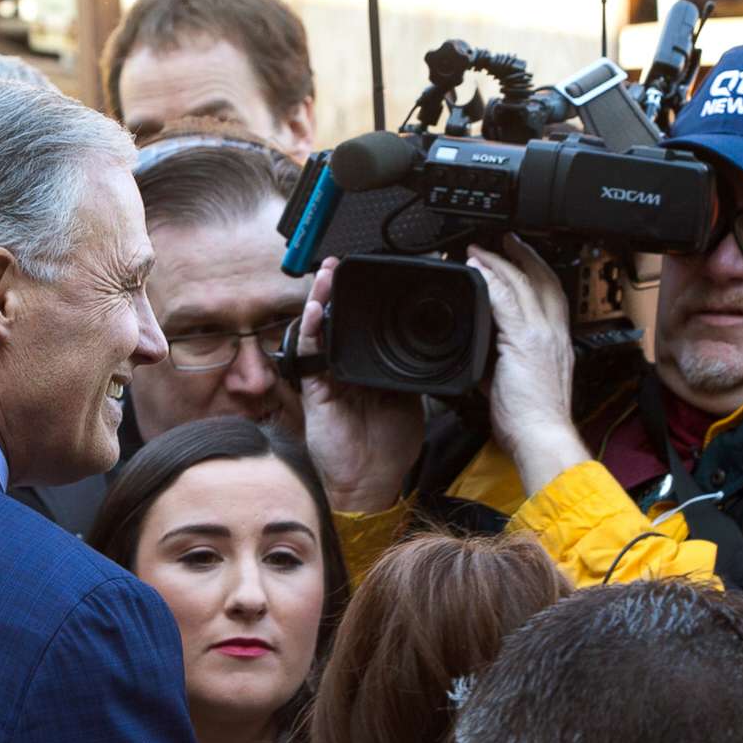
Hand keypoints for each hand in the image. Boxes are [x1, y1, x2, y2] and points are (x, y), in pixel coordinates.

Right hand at [297, 257, 424, 511]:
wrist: (373, 480)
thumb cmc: (391, 445)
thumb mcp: (413, 398)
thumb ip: (414, 369)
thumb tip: (432, 341)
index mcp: (371, 366)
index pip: (366, 324)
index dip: (367, 300)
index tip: (376, 275)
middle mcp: (348, 365)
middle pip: (340, 319)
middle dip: (340, 290)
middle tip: (346, 262)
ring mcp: (330, 374)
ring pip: (323, 329)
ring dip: (322, 298)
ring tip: (327, 273)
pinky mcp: (317, 386)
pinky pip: (311, 353)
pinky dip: (313, 329)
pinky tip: (318, 310)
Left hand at [469, 236, 590, 494]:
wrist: (543, 437)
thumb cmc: (533, 421)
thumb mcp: (521, 383)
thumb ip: (505, 362)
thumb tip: (485, 355)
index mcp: (558, 344)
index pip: (552, 297)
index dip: (538, 274)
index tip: (522, 261)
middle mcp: (554, 334)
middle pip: (544, 280)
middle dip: (525, 256)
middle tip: (505, 240)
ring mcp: (541, 334)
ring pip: (523, 283)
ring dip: (500, 262)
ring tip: (480, 250)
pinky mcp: (523, 340)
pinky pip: (506, 299)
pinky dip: (491, 280)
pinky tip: (477, 269)